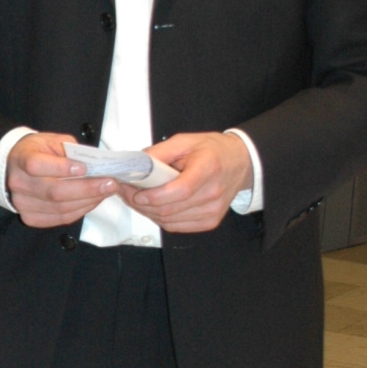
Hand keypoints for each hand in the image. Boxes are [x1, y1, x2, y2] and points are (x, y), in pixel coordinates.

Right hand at [5, 131, 120, 228]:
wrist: (17, 167)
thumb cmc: (39, 151)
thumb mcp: (53, 141)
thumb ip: (71, 151)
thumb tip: (95, 165)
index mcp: (21, 158)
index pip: (37, 165)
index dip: (61, 168)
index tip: (85, 168)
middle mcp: (18, 183)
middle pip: (54, 192)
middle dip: (86, 189)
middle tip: (110, 183)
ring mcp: (22, 204)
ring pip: (60, 208)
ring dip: (88, 201)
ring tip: (106, 192)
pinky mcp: (30, 218)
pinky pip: (60, 218)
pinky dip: (80, 211)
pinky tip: (93, 201)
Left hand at [124, 131, 252, 233]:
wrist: (240, 162)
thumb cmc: (213, 150)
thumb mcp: (185, 141)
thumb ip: (160, 152)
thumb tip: (136, 165)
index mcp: (208, 168)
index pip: (179, 190)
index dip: (154, 196)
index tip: (136, 193)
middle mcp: (213, 193)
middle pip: (170, 209)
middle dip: (142, 204)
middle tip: (126, 192)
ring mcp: (213, 210)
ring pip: (169, 220)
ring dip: (148, 212)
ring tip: (137, 199)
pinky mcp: (210, 221)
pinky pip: (176, 226)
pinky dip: (160, 219)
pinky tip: (153, 207)